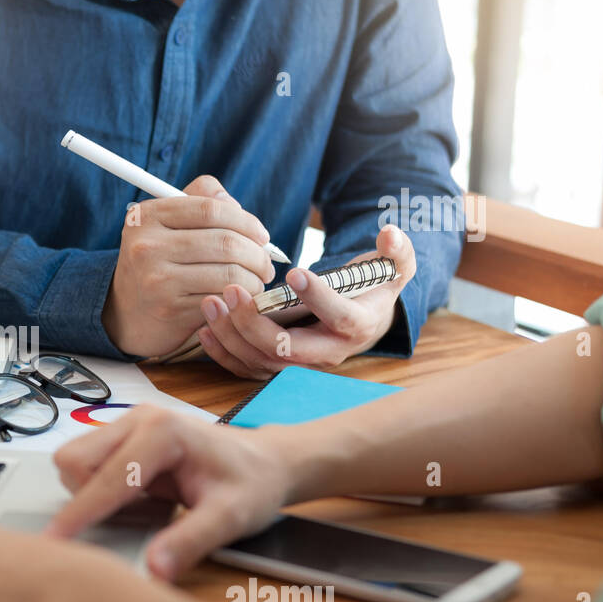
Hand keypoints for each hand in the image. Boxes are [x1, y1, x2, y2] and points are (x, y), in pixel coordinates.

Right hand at [47, 405, 292, 579]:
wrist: (266, 463)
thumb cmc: (252, 484)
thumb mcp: (230, 518)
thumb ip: (190, 542)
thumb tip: (153, 568)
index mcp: (162, 431)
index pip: (104, 479)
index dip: (79, 515)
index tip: (54, 542)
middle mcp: (139, 418)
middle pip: (74, 460)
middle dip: (85, 499)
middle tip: (132, 521)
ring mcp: (129, 424)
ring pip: (75, 461)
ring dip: (94, 495)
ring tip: (144, 509)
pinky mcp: (124, 436)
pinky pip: (90, 464)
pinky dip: (104, 491)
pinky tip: (142, 501)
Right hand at [102, 175, 276, 357]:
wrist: (127, 312)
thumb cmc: (158, 261)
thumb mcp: (166, 223)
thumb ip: (201, 199)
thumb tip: (236, 206)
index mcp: (147, 216)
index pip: (211, 209)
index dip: (246, 221)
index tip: (261, 235)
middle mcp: (147, 246)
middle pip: (225, 242)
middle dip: (258, 254)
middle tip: (266, 262)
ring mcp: (156, 280)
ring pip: (229, 273)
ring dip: (255, 279)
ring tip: (257, 281)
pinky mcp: (169, 309)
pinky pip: (222, 298)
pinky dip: (240, 298)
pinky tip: (240, 298)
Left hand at [197, 224, 415, 379]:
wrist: (362, 319)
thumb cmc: (373, 287)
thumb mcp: (395, 267)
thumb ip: (397, 251)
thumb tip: (391, 233)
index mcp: (357, 325)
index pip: (340, 317)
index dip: (319, 298)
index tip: (295, 272)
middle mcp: (328, 353)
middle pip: (288, 349)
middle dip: (256, 323)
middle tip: (233, 290)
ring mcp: (300, 363)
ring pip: (262, 360)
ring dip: (232, 335)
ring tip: (212, 302)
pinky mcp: (278, 367)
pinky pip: (247, 368)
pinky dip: (223, 353)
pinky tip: (205, 328)